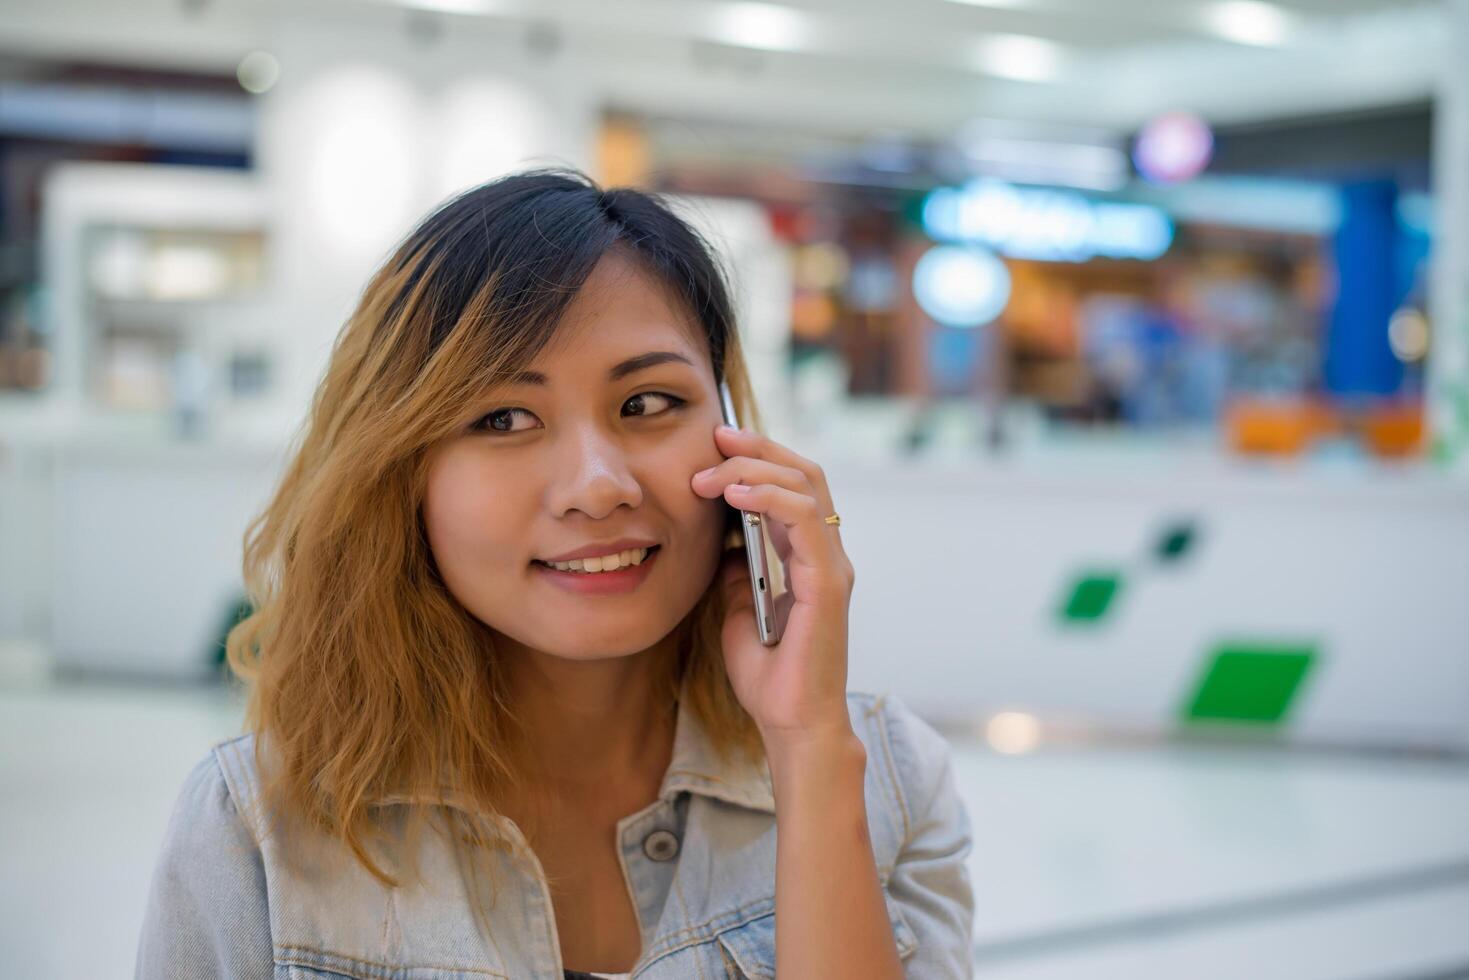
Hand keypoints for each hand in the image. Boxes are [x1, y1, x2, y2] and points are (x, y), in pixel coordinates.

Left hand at [691, 424, 856, 747]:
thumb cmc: (768, 674)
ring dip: (755, 469)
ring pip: (806, 488)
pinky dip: (770, 498)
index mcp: (808, 555)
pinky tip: (733, 495)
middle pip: (804, 473)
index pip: (793, 485)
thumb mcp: (736, 607)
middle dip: (758, 447)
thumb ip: (736, 568)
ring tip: (711, 472)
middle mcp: (827, 553)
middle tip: (715, 435)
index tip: (715, 443)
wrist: (789, 722)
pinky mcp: (828, 583)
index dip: (758, 457)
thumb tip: (719, 536)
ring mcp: (831, 566)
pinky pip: (805, 521)